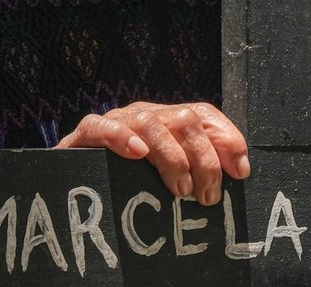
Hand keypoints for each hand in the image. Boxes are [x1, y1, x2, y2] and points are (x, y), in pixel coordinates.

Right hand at [56, 101, 250, 206]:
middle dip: (204, 159)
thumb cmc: (125, 183)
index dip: (227, 138)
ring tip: (180, 189)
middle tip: (208, 196)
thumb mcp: (167, 177)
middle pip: (185, 119)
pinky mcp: (85, 134)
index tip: (241, 171)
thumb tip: (240, 171)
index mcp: (168, 122)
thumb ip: (197, 171)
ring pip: (151, 122)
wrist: (69, 181)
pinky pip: (101, 126)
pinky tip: (137, 155)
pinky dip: (121, 138)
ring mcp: (117, 121)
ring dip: (172, 157)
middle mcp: (146, 115)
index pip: (205, 115)